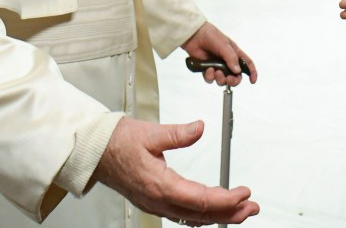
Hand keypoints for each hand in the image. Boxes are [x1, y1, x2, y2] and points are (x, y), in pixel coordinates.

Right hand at [95, 118, 259, 224]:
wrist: (93, 151)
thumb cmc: (116, 143)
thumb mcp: (150, 133)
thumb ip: (178, 134)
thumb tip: (200, 128)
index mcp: (159, 185)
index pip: (201, 200)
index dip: (227, 199)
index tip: (244, 193)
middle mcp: (158, 200)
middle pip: (201, 215)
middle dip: (230, 213)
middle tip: (251, 208)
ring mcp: (155, 204)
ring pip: (193, 218)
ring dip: (219, 215)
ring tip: (240, 210)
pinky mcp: (153, 201)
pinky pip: (183, 215)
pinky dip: (203, 214)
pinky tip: (213, 209)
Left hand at [182, 22, 256, 86]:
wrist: (194, 35)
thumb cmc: (211, 36)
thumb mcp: (224, 45)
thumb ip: (231, 58)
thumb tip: (237, 71)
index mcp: (235, 54)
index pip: (246, 64)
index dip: (251, 73)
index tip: (252, 81)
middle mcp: (227, 61)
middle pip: (235, 76)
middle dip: (233, 80)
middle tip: (229, 79)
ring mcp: (217, 66)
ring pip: (222, 80)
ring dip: (221, 79)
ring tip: (217, 72)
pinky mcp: (207, 69)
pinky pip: (210, 79)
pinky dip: (209, 76)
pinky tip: (208, 69)